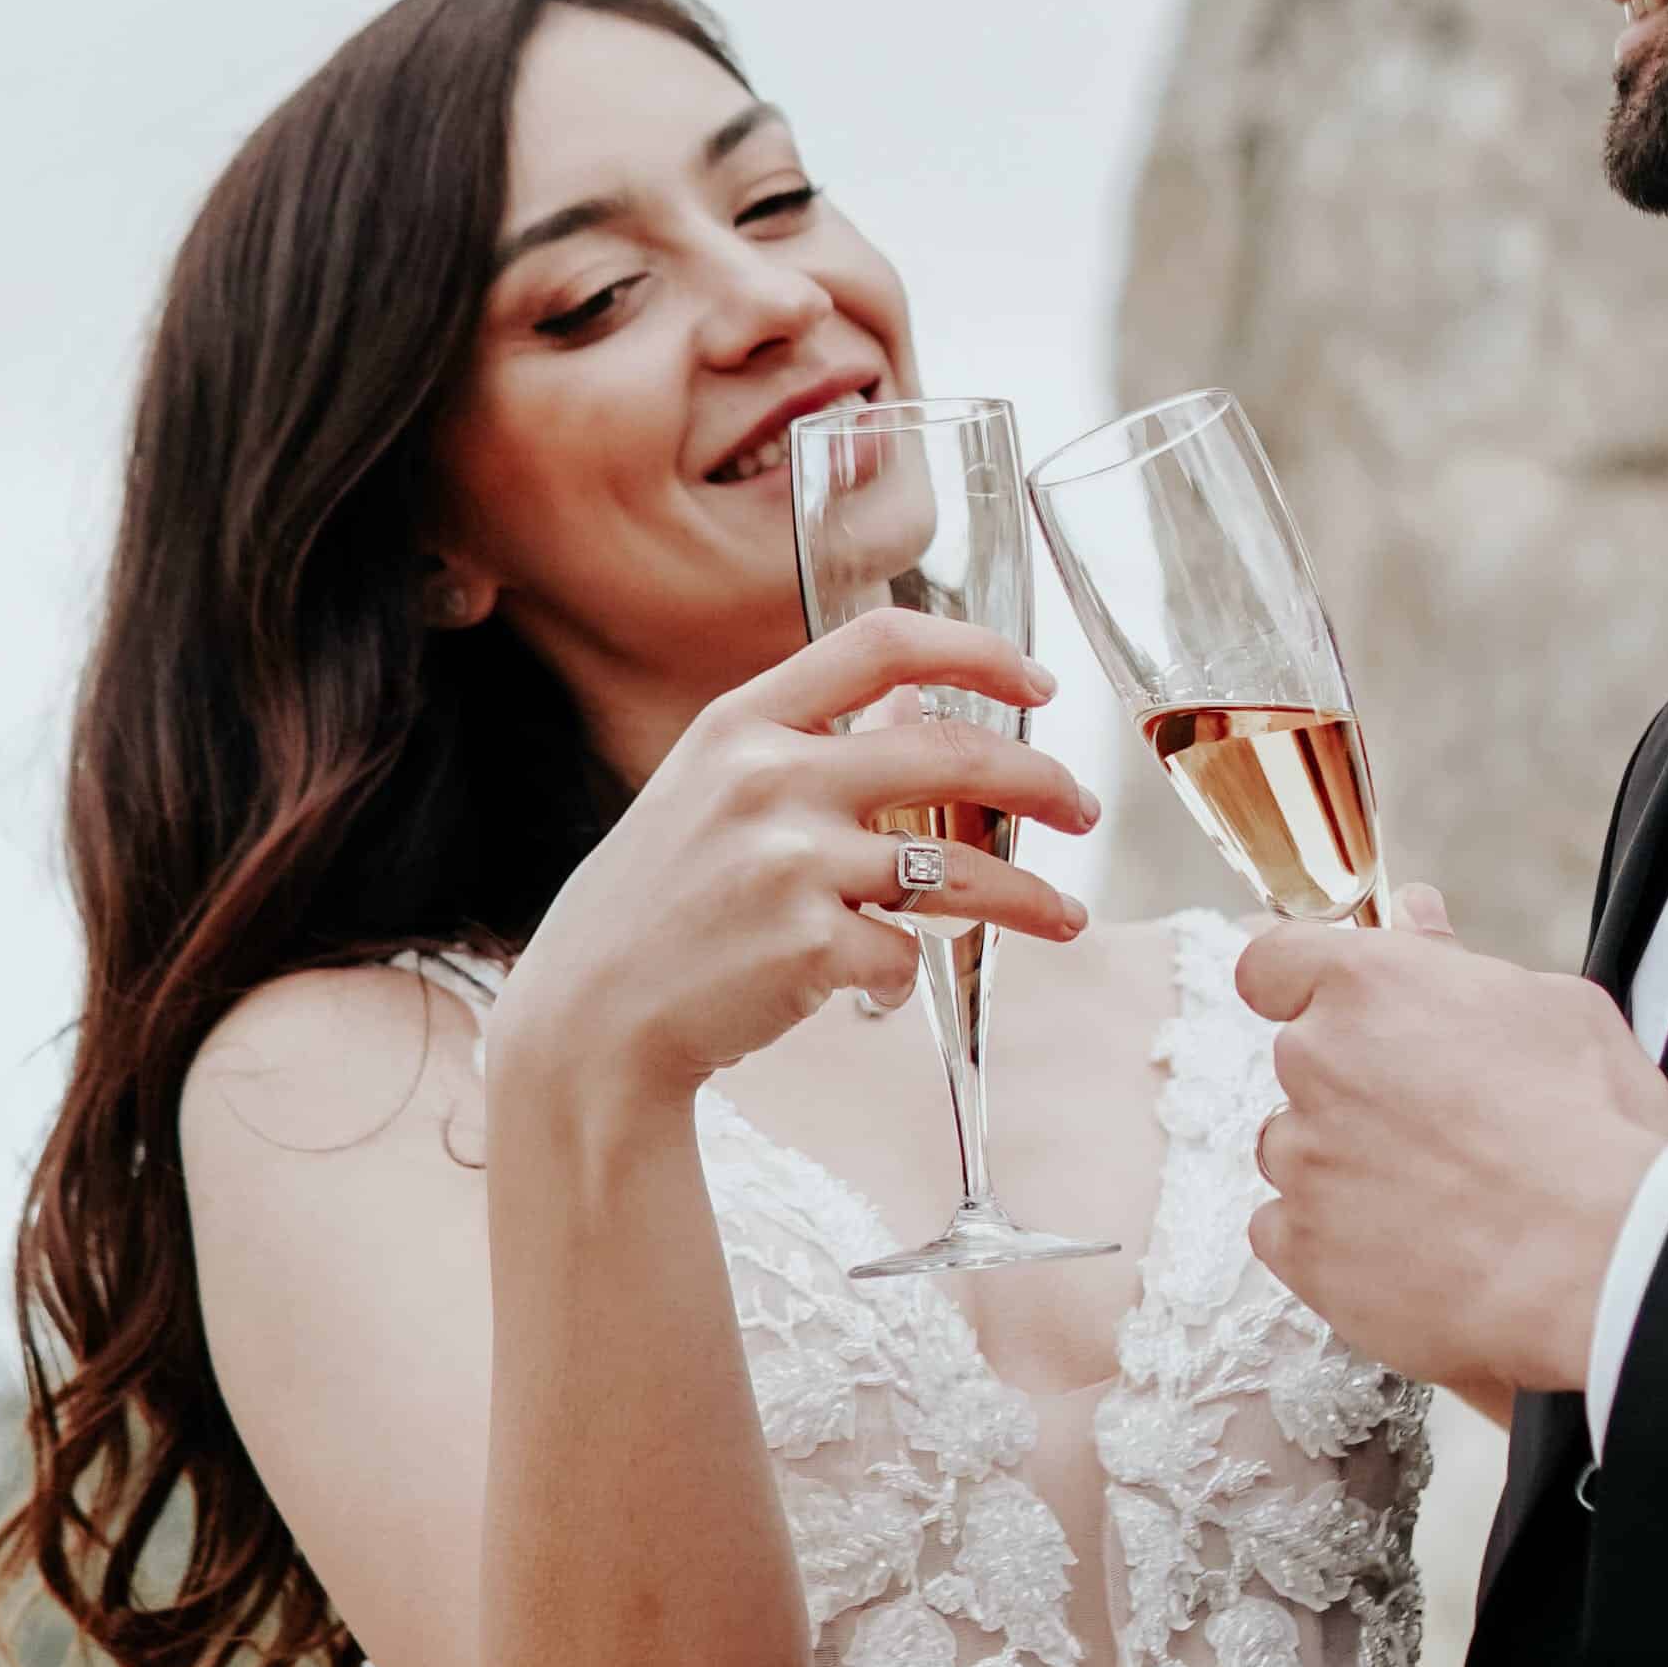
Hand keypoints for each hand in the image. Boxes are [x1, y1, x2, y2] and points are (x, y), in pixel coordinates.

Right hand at [496, 608, 1096, 1111]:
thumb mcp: (707, 796)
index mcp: (739, 724)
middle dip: (1039, 778)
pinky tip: (873, 987)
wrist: (588, 1023)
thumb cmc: (651, 911)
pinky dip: (904, 975)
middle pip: (950, 749)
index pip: (880, 643)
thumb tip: (919, 701)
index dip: (977, 649)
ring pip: (959, 867)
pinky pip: (906, 955)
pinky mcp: (812, 945)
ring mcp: (791, 861)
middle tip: (1079, 806)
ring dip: (1030, 895)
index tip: (1036, 680)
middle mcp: (768, 778)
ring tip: (1064, 918)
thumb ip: (805, 745)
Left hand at [1242, 896, 1667, 1407]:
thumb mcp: (1558, 1009)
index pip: (1274, 961)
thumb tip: (1415, 916)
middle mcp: (1317, 1062)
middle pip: (1302, 1064)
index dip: (1291, 982)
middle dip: (1353, 1084)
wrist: (1601, 1262)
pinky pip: (1286, 1231)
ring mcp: (1303, 1159)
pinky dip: (1328, 1240)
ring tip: (1434, 1196)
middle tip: (1436, 1123)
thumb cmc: (1595, 1131)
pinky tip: (1401, 1249)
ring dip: (1342, 1163)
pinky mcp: (1303, 1248)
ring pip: (1295, 1150)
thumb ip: (1460, 959)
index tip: (1311, 1001)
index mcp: (1370, 985)